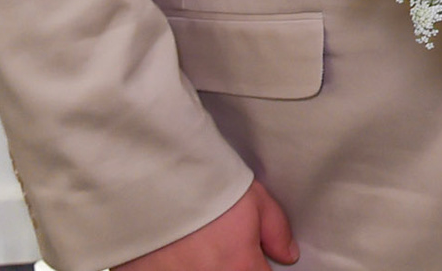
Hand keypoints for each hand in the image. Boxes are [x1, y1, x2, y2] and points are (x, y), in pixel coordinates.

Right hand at [113, 179, 298, 269]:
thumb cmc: (205, 186)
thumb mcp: (255, 199)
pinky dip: (177, 264)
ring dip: (202, 264)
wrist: (154, 179)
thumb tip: (287, 255)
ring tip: (195, 246)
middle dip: (229, 264)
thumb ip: (276, 231)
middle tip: (220, 244)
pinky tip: (175, 251)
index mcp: (240, 268)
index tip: (251, 254)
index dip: (257, 264)